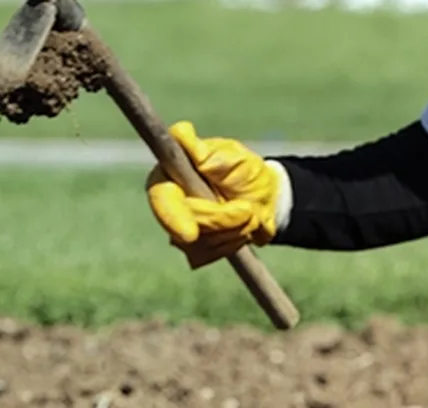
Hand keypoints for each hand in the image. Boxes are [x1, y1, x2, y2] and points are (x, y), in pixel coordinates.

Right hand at [146, 121, 283, 267]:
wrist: (267, 197)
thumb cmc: (246, 170)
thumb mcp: (229, 156)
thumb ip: (202, 151)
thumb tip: (179, 131)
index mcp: (171, 175)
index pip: (161, 197)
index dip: (172, 216)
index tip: (191, 235)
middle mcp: (170, 202)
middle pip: (185, 226)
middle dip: (220, 223)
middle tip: (247, 212)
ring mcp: (179, 226)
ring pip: (197, 244)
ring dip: (230, 233)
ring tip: (247, 214)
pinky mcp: (193, 246)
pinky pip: (205, 256)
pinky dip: (229, 245)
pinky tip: (241, 229)